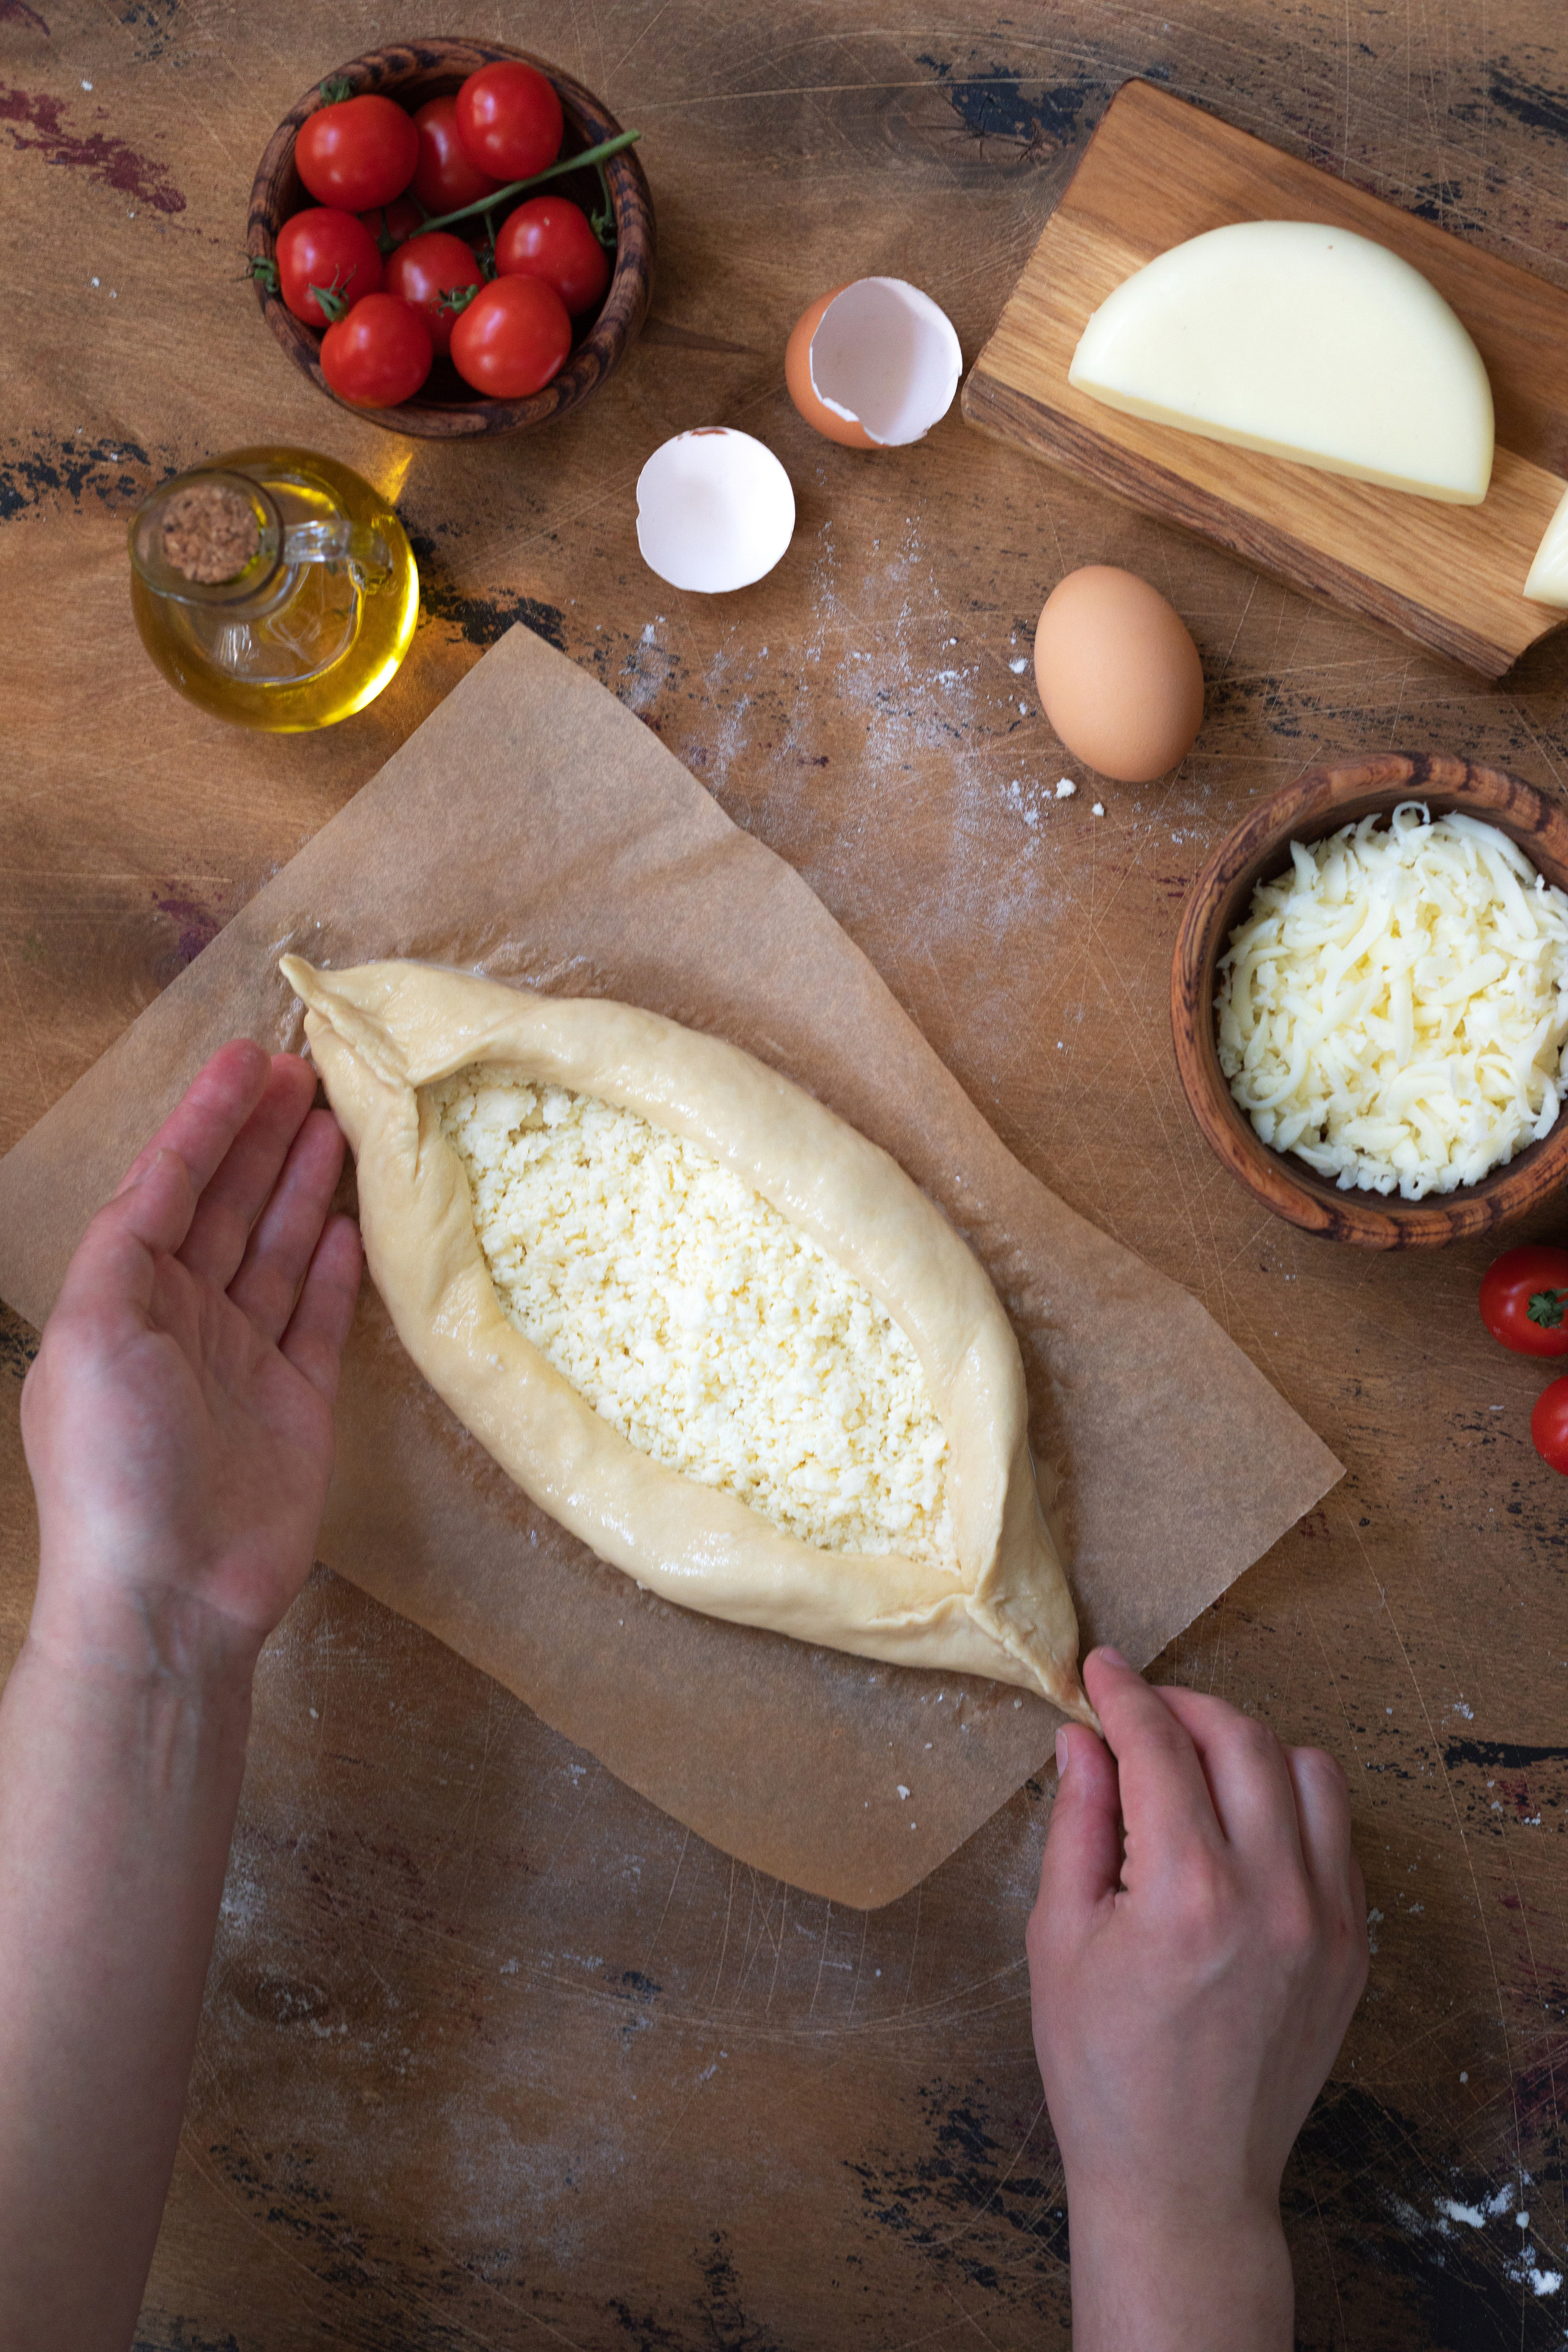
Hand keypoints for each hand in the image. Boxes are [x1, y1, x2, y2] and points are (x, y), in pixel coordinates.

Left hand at [20, 1039, 361, 1687]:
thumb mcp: (91, 1337)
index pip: (166, 1186)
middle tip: (306, 1070)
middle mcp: (179, 1322)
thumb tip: (160, 1186)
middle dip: (259, 1137)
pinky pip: (319, 1315)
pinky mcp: (298, 1401)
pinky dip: (334, 1264)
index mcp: (119, 1301)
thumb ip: (124, 1252)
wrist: (171, 1594)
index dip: (206, 1121)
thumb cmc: (116, 1467)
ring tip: (338, 1119)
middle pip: (224, 1206)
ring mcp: (241, 1360)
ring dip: (301, 1183)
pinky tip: (352, 1217)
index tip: (248, 1059)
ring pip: (275, 1248)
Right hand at [1028, 1647, 1367, 2351]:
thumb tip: (1082, 1737)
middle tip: (1139, 1711)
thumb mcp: (1059, 1938)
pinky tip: (1241, 1824)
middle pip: (1240, 1739)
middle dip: (1183, 1706)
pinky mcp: (1352, 1947)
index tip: (1099, 1669)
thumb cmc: (1102, 2071)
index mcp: (1185, 1894)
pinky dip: (1290, 1803)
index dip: (1123, 1694)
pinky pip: (1336, 1833)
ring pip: (1307, 1771)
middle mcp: (1271, 1895)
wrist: (1183, 2181)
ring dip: (1246, 1746)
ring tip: (1194, 1763)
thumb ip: (1077, 1823)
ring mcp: (1325, 1922)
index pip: (1159, 1745)